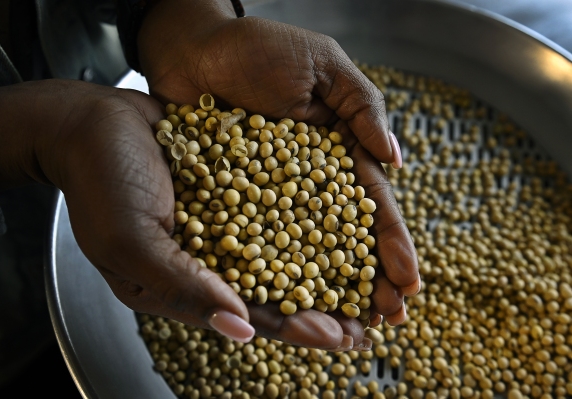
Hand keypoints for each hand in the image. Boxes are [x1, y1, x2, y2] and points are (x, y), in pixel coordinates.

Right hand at [0, 80, 369, 350]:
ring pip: (286, 248)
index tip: (341, 336)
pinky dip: (310, 212)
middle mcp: (212, 258)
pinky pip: (278, 203)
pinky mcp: (237, 186)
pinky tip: (344, 214)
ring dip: (328, 262)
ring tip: (372, 273)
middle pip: (279, 289)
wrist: (92, 121)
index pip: (249, 317)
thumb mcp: (133, 245)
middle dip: (325, 304)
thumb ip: (185, 289)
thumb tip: (241, 330)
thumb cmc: (99, 183)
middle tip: (373, 317)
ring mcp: (227, 221)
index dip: (297, 328)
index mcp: (185, 285)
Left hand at [137, 1, 418, 340]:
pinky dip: (271, 274)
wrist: (192, 47)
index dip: (391, 244)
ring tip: (344, 328)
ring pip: (304, 250)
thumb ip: (361, 107)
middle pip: (342, 238)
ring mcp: (270, 195)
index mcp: (337, 150)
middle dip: (368, 279)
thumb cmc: (257, 47)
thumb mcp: (322, 66)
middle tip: (387, 321)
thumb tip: (395, 160)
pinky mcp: (233, 200)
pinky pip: (255, 242)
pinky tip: (283, 306)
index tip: (409, 283)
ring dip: (325, 288)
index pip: (371, 205)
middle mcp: (307, 180)